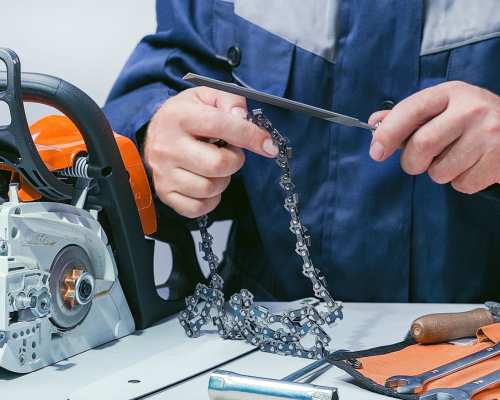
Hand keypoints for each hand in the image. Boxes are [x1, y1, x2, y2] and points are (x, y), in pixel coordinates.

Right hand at [144, 87, 277, 217]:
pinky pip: (197, 208)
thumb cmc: (186, 115)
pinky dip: (210, 200)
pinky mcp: (165, 193)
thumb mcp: (206, 95)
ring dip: (223, 180)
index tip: (268, 146)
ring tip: (215, 166)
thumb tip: (242, 117)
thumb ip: (229, 100)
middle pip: (218, 165)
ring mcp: (164, 173)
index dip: (250, 136)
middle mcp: (167, 146)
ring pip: (209, 188)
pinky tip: (207, 182)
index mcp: (178, 117)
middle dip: (235, 160)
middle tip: (230, 152)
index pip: (220, 126)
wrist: (154, 132)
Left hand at [368, 81, 499, 193]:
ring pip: (439, 171)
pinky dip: (459, 182)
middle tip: (417, 163)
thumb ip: (408, 116)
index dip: (388, 133)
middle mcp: (471, 109)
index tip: (376, 152)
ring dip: (438, 173)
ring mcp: (488, 134)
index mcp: (451, 93)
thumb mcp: (443, 108)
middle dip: (411, 162)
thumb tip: (375, 122)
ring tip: (455, 159)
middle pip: (422, 145)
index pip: (411, 110)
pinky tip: (472, 166)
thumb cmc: (472, 120)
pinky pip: (461, 184)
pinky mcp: (498, 160)